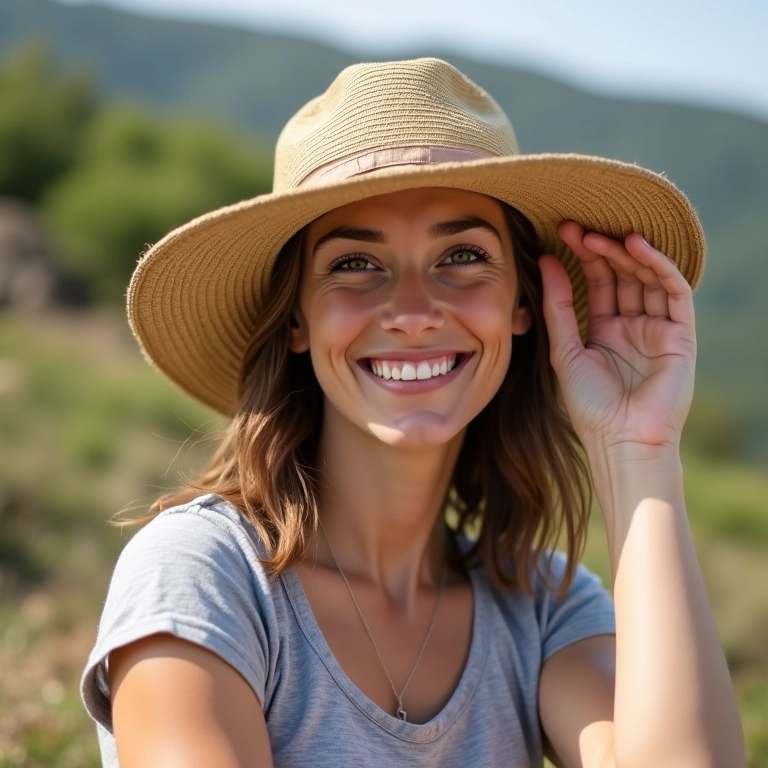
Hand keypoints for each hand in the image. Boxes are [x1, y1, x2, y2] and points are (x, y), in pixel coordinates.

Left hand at [539, 221, 696, 453]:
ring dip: (626, 253)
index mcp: (605, 331)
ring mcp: (658, 329)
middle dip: (601, 249)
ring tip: (600, 235)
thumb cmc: (589, 405)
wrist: (621, 440)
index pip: (598, 282)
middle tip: (577, 227)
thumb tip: (544, 260)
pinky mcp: (681, 335)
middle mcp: (633, 326)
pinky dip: (658, 266)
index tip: (561, 231)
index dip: (583, 256)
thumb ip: (558, 306)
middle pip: (621, 275)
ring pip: (646, 278)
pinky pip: (674, 292)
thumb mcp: (565, 349)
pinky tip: (636, 246)